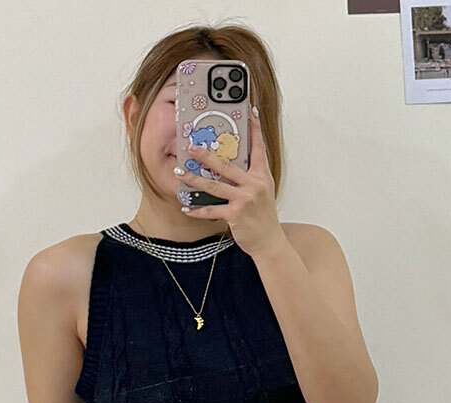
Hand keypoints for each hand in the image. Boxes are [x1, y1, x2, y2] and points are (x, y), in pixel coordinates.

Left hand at [175, 108, 284, 259]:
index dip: (253, 129)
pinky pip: (212, 210)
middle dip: (206, 155)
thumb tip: (230, 164)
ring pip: (214, 186)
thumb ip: (250, 177)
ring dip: (194, 179)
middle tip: (190, 146)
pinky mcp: (236, 214)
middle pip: (226, 164)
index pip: (258, 147)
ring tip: (180, 171)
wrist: (269, 242)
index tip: (249, 112)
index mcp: (261, 175)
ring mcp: (245, 199)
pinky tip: (186, 207)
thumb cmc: (263, 217)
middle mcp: (254, 184)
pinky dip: (197, 210)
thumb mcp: (262, 192)